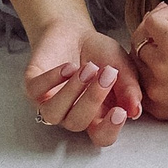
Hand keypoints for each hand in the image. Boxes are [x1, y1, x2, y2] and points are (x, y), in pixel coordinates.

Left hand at [24, 18, 140, 146]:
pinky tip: (68, 66)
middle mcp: (70, 113)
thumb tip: (135, 111)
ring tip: (88, 68)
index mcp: (95, 115)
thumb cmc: (99, 53)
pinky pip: (37, 91)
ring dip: (72, 92)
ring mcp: (49, 101)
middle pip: (77, 123)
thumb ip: (129, 88)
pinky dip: (52, 79)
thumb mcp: (122, 65)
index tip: (119, 112)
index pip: (101, 137)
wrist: (75, 31)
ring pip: (53, 113)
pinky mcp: (32, 86)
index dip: (109, 130)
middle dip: (92, 99)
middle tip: (107, 74)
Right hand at [129, 4, 167, 121]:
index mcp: (158, 106)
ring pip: (140, 38)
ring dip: (152, 21)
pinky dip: (161, 12)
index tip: (152, 46)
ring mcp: (160, 66)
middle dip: (145, 39)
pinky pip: (152, 22)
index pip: (138, 80)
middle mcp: (154, 90)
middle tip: (159, 24)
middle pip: (137, 58)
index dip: (144, 60)